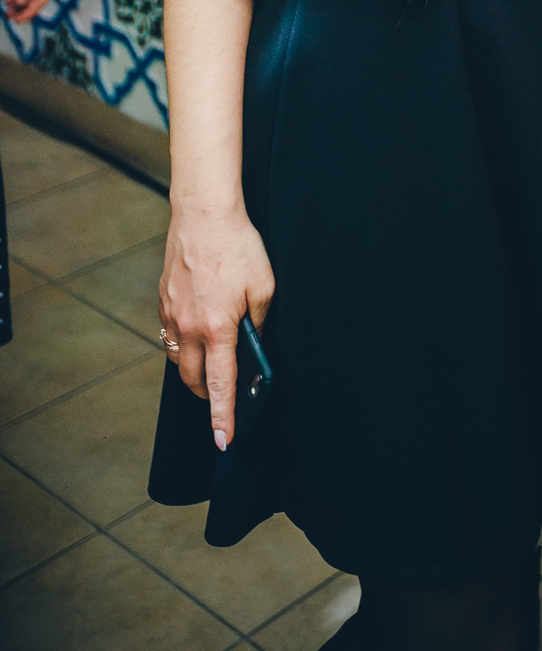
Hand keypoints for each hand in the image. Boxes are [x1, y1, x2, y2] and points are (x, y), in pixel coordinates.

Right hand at [159, 204, 274, 447]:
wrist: (204, 214)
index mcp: (218, 328)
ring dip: (193, 369)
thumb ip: (260, 321)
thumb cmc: (238, 246)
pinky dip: (183, 342)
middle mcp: (189, 328)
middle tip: (221, 398)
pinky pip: (171, 334)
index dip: (223, 416)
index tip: (224, 441)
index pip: (220, 385)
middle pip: (192, 379)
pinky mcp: (163, 301)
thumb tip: (254, 343)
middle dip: (207, 395)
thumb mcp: (264, 286)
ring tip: (211, 364)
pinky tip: (198, 330)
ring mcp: (172, 315)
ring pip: (178, 358)